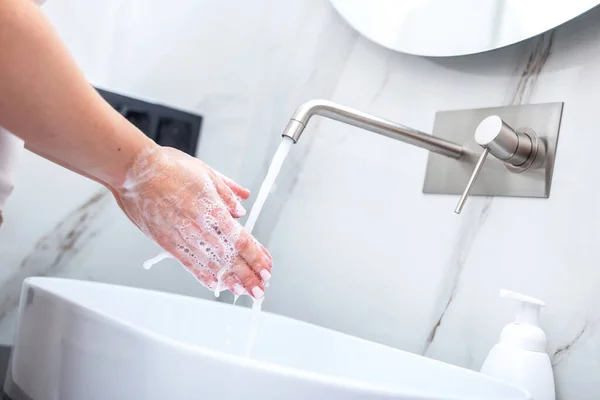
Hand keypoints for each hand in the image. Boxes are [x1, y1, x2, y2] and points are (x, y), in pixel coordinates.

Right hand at [113, 145, 271, 298]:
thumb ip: (227, 192)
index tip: (267, 268)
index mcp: (214, 209)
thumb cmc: (168, 167)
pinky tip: (214, 285)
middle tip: (260, 289)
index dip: (257, 257)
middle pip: (230, 257)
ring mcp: (183, 237)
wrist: (135, 171)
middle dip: (248, 275)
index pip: (242, 239)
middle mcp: (200, 227)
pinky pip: (188, 264)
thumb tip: (241, 207)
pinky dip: (203, 276)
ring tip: (243, 292)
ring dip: (230, 280)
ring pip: (212, 265)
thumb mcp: (207, 173)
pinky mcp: (166, 242)